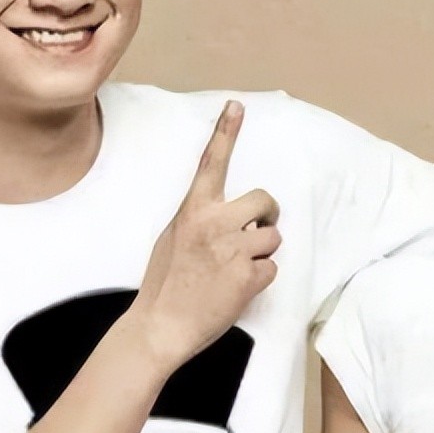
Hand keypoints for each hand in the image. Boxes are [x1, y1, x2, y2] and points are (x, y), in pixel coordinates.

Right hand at [129, 100, 281, 369]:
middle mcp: (215, 224)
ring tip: (234, 269)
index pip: (212, 162)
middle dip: (267, 217)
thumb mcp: (173, 237)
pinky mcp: (248, 276)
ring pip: (272, 238)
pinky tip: (235, 289)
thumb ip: (199, 219)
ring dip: (261, 253)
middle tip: (256, 232)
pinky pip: (271, 269)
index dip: (225, 131)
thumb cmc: (165, 283)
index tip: (236, 106)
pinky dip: (259, 279)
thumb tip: (225, 214)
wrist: (161, 326)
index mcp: (193, 211)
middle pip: (265, 201)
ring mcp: (233, 250)